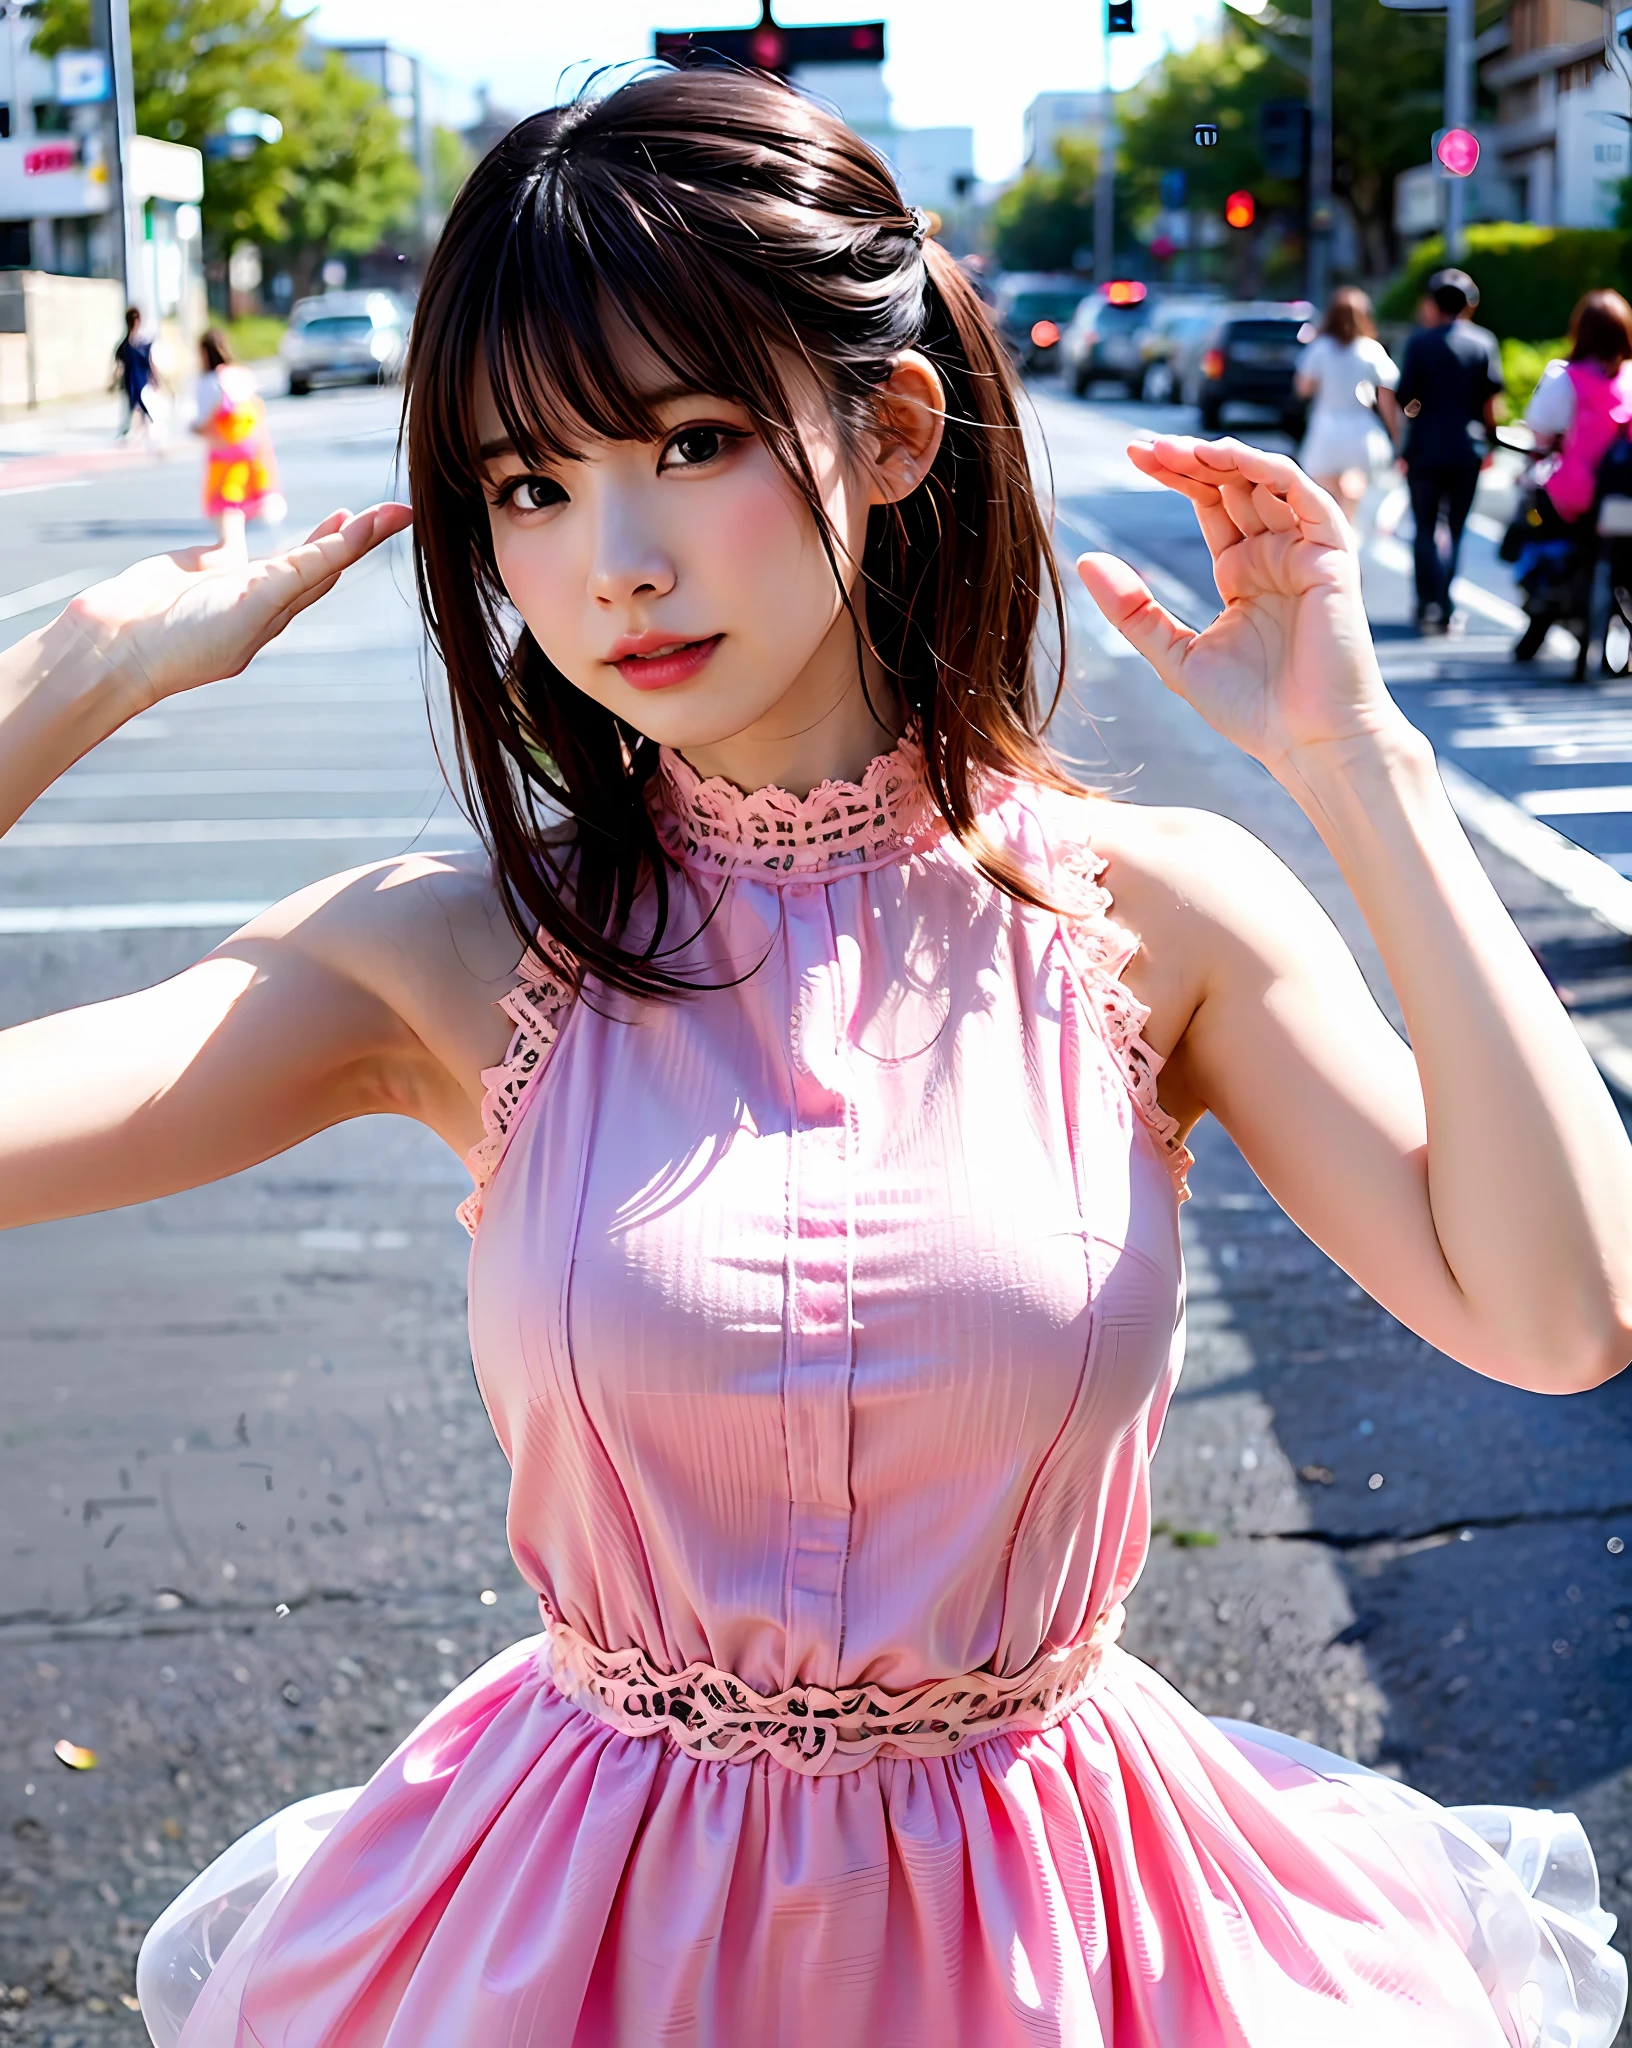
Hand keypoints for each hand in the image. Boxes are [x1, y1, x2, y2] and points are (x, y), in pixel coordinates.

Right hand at [61, 502, 412, 710]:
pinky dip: (235, 525)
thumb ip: (303, 570)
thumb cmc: (189, 639)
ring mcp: (232, 583)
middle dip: (353, 537)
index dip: (366, 539)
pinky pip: (227, 542)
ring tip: (345, 516)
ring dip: (314, 536)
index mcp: (281, 609)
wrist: (119, 646)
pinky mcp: (198, 569)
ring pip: (284, 554)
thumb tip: (353, 543)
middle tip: (386, 512)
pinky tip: (238, 513)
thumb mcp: (256, 603)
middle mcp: (263, 597)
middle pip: (319, 560)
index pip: (333, 566)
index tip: (402, 512)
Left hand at [1076, 436, 1399, 776]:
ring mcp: (1305, 552)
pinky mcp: (1333, 557)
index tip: (1132, 455)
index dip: (1175, 475)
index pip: (1209, 503)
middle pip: (1232, 483)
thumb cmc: (1253, 709)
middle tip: (1144, 447)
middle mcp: (1274, 554)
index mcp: (1241, 572)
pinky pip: (1305, 496)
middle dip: (1189, 459)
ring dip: (1223, 456)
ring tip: (1175, 450)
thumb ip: (1133, 610)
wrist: (1309, 743)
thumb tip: (1086, 560)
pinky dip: (1269, 470)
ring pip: (1267, 480)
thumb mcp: (1175, 655)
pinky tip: (1227, 458)